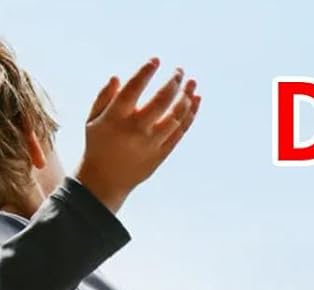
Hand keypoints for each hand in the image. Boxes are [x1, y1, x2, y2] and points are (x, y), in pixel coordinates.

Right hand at [76, 60, 200, 214]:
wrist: (107, 180)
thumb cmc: (98, 144)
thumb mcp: (93, 118)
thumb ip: (104, 97)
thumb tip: (118, 77)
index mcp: (116, 116)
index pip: (134, 88)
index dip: (146, 72)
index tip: (156, 60)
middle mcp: (137, 129)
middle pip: (161, 101)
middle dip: (173, 82)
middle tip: (179, 70)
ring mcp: (152, 142)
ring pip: (176, 116)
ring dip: (186, 97)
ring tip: (192, 83)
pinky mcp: (163, 153)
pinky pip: (181, 131)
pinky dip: (190, 115)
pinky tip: (195, 100)